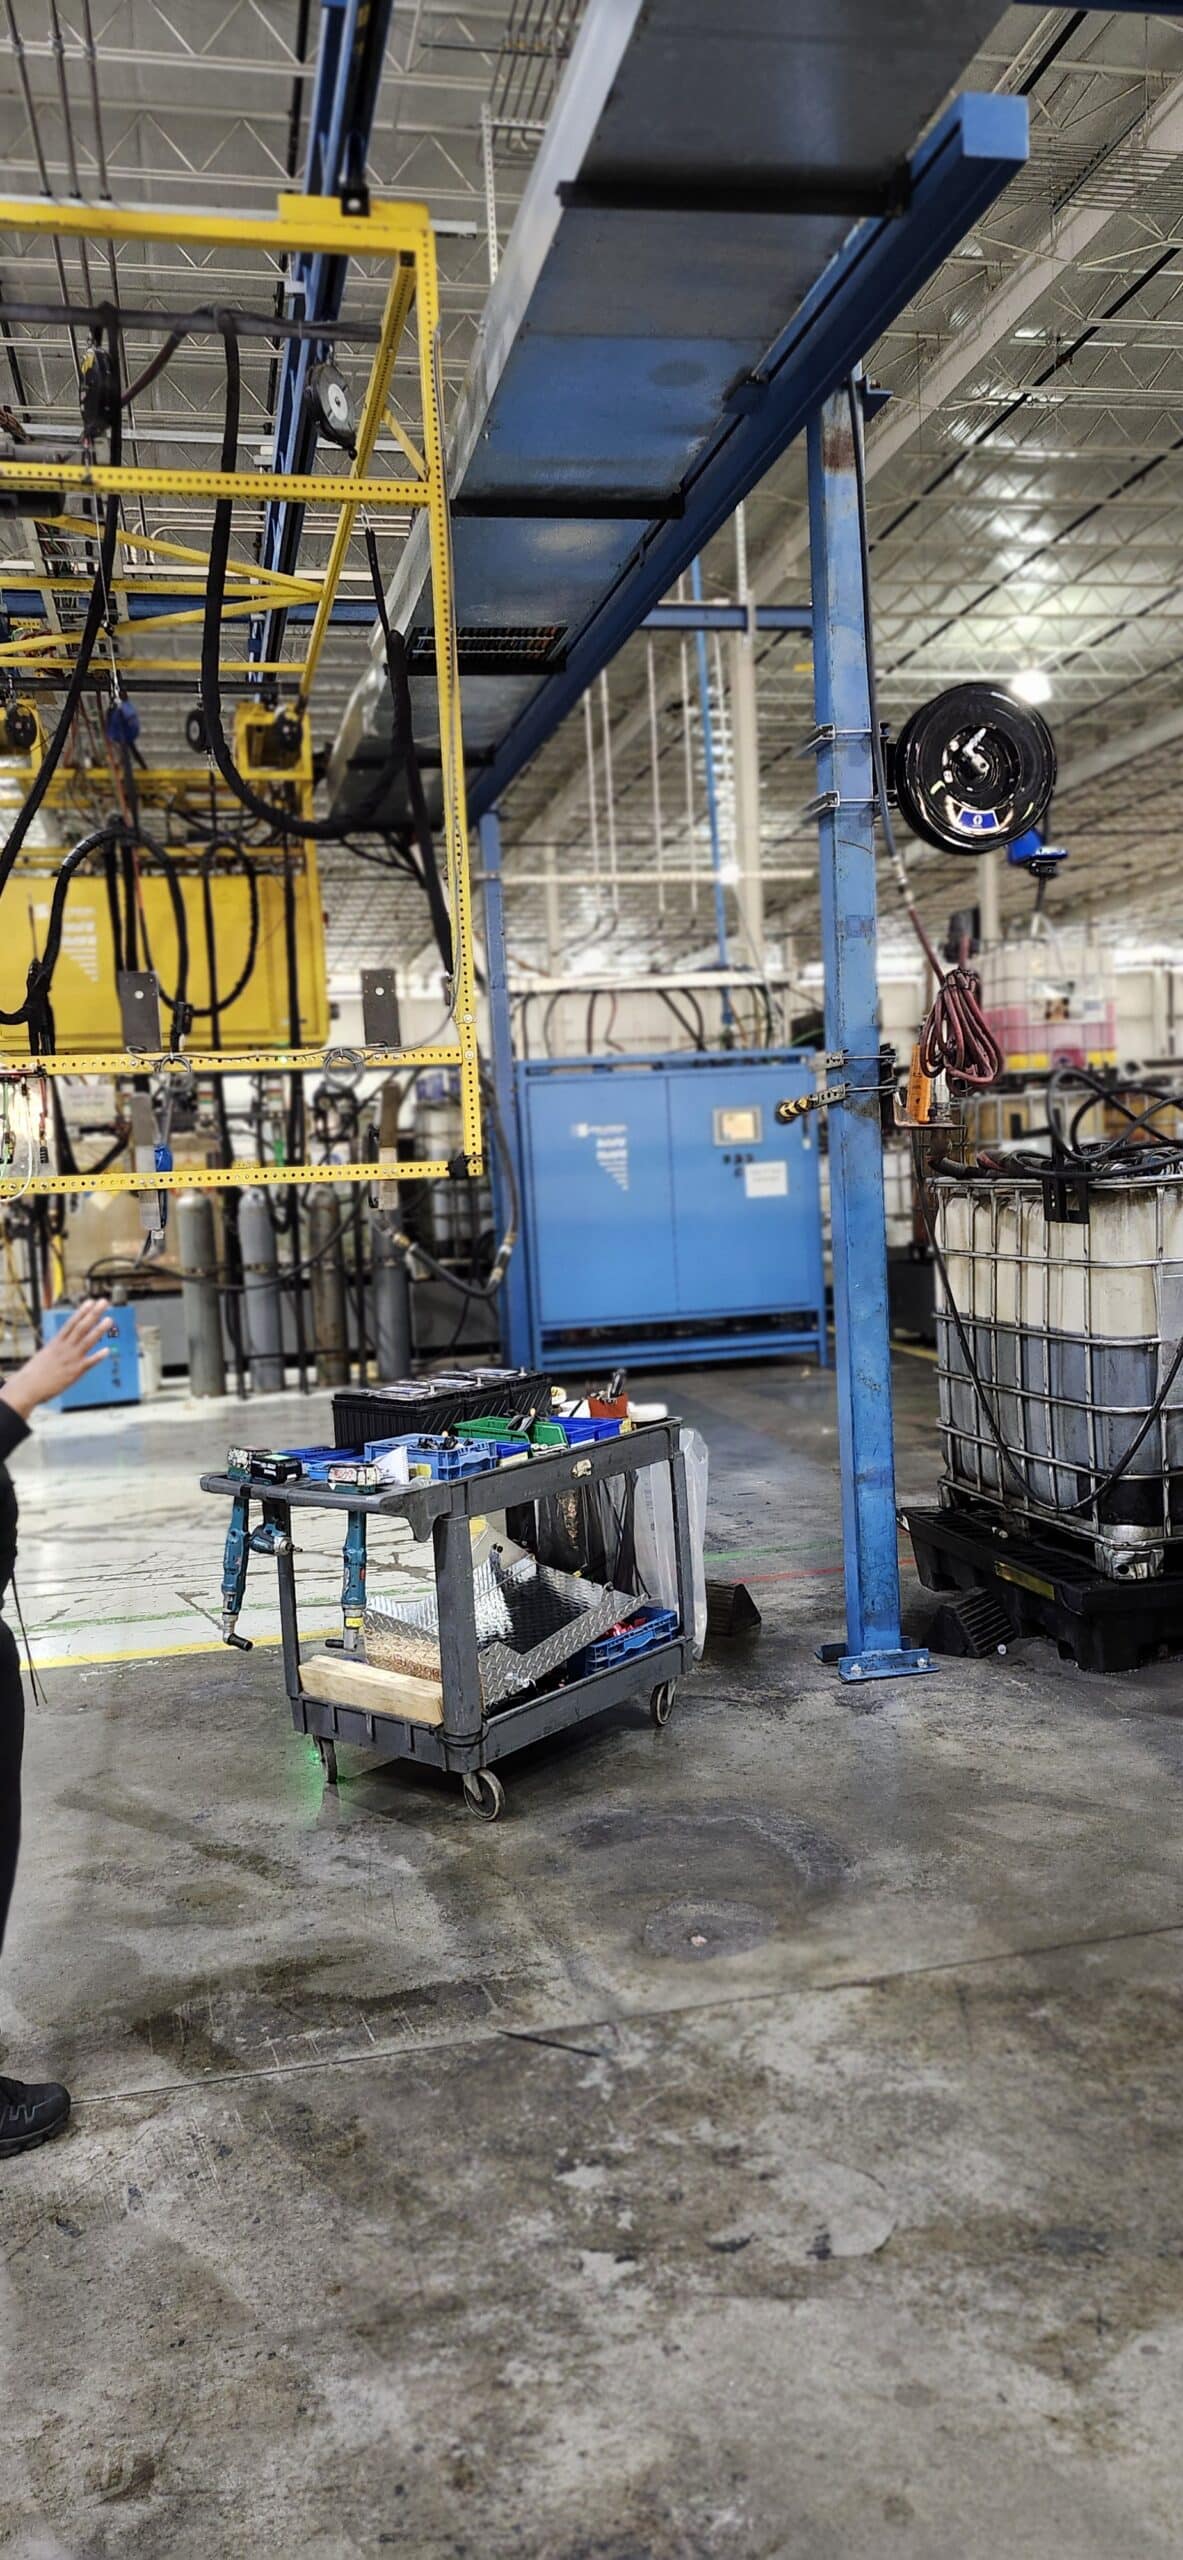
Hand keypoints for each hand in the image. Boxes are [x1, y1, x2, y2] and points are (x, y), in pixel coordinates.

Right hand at [0, 1299, 113, 1418]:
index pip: (71, 1323)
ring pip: (87, 1341)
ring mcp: (71, 1359)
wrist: (28, 1386)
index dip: (82, 1312)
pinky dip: (98, 1357)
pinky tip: (107, 1350)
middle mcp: (64, 1347)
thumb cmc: (34, 1373)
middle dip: (93, 1314)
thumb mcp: (45, 1355)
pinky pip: (89, 1363)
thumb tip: (61, 1344)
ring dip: (99, 1330)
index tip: (90, 1302)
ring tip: (109, 1319)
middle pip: (81, 1327)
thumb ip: (56, 1349)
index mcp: (56, 1342)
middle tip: (103, 1303)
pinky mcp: (75, 1372)